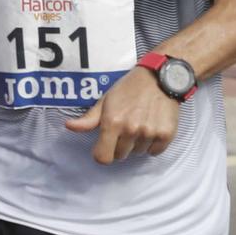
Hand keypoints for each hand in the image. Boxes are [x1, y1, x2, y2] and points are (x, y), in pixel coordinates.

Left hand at [65, 68, 179, 163]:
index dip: (102, 153)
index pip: (103, 157)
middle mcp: (131, 129)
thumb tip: (69, 126)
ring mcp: (149, 133)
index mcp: (113, 123)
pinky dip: (153, 144)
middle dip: (121, 146)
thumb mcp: (106, 100)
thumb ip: (89, 119)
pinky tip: (153, 127)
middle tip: (126, 128)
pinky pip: (154, 151)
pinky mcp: (166, 134)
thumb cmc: (130, 88)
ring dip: (137, 143)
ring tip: (141, 124)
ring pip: (138, 152)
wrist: (160, 77)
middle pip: (120, 156)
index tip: (106, 145)